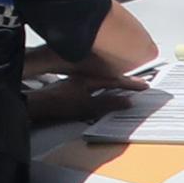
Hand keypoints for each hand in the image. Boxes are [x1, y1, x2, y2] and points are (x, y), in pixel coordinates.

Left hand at [27, 72, 148, 125]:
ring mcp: (77, 79)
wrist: (39, 105)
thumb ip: (108, 103)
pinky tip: (103, 90)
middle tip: (139, 84)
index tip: (144, 86)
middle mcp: (84, 76)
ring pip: (101, 78)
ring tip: (126, 86)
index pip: (115, 80)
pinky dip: (103, 85)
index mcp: (90, 78)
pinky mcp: (71, 85)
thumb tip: (127, 101)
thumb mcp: (87, 106)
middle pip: (109, 77)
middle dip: (125, 80)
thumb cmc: (60, 104)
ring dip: (114, 82)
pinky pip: (93, 82)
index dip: (130, 84)